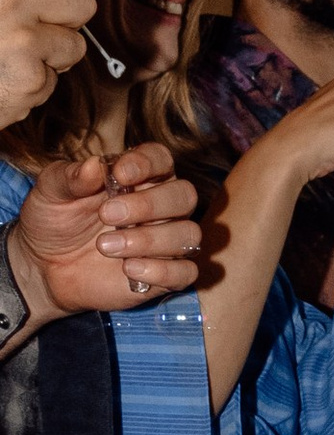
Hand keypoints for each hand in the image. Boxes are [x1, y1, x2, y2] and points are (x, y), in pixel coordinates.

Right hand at [0, 0, 98, 123]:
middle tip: (34, 33)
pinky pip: (53, 81)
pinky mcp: (28, 80)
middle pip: (82, 3)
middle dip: (66, 22)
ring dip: (50, 58)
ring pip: (75, 46)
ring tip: (10, 59)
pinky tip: (1, 82)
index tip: (46, 3)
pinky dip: (31, 88)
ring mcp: (20, 39)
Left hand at [7, 143, 200, 320]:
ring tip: (105, 246)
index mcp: (139, 177)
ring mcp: (167, 241)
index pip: (161, 159)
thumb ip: (71, 177)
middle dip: (149, 204)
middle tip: (107, 215)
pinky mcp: (166, 274)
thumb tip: (92, 165)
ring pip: (188, 234)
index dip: (147, 163)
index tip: (119, 174)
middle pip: (184, 196)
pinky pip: (185, 272)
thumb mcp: (51, 192)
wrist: (45, 267)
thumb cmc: (54, 221)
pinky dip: (161, 271)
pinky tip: (128, 269)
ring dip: (149, 240)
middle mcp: (161, 207)